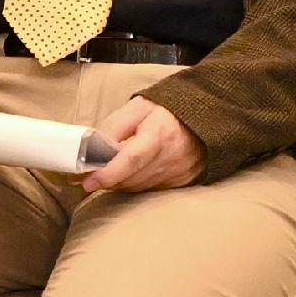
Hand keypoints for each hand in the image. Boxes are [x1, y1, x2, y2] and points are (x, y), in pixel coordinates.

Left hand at [80, 96, 200, 194]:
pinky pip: (152, 188)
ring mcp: (180, 172)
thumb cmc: (166, 110)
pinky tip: (134, 170)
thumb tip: (91, 150)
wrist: (205, 115)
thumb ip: (113, 127)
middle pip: (132, 178)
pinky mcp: (183, 181)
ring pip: (139, 186)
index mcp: (159, 134)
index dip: (108, 173)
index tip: (89, 182)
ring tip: (113, 166)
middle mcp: (172, 157)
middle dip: (109, 177)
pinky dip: (137, 182)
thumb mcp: (137, 108)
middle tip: (92, 171)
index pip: (131, 159)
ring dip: (122, 181)